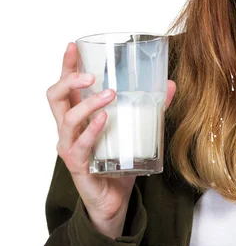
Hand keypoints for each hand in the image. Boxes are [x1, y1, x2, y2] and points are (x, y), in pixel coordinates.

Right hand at [47, 41, 176, 238]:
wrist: (115, 200)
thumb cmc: (119, 160)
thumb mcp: (135, 129)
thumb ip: (151, 107)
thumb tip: (170, 84)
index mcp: (79, 115)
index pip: (66, 85)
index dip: (67, 65)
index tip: (73, 45)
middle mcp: (69, 129)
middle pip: (55, 97)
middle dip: (69, 79)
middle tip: (90, 74)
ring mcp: (70, 147)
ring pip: (67, 118)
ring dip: (88, 102)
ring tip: (110, 94)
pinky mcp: (78, 165)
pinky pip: (79, 145)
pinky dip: (92, 129)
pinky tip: (105, 119)